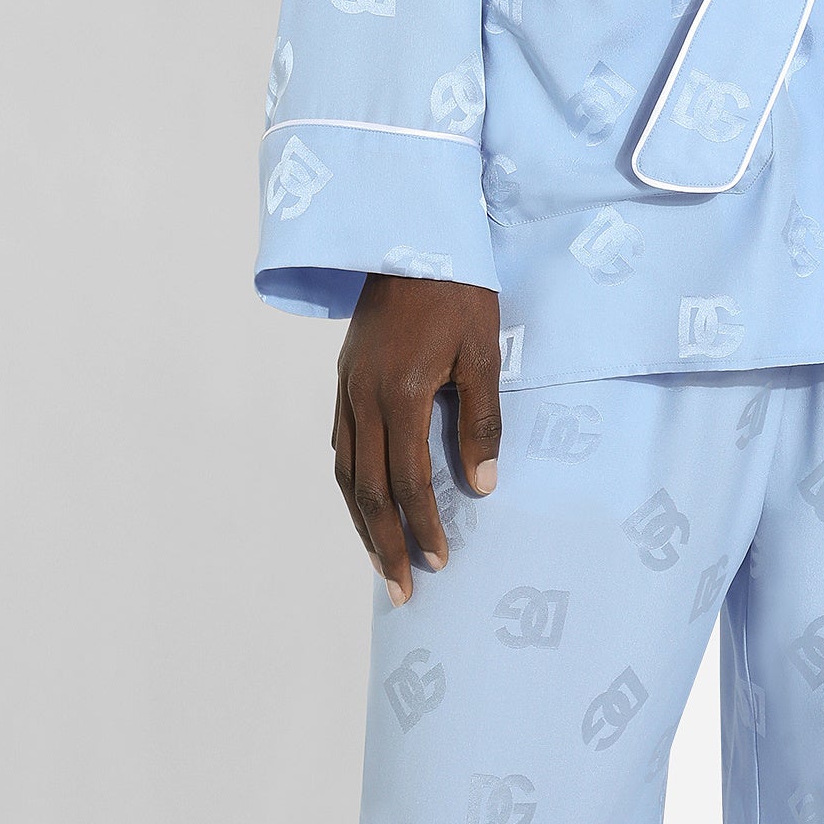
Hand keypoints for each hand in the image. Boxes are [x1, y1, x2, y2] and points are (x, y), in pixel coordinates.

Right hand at [334, 275, 502, 605]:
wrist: (410, 232)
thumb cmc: (458, 288)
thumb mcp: (484, 350)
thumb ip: (482, 419)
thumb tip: (482, 486)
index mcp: (401, 392)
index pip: (408, 481)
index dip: (423, 527)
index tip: (439, 565)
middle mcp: (364, 396)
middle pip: (366, 489)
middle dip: (384, 544)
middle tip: (400, 592)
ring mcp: (348, 386)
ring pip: (345, 470)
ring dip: (361, 522)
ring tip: (378, 561)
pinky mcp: (344, 375)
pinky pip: (339, 442)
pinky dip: (349, 482)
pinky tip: (362, 499)